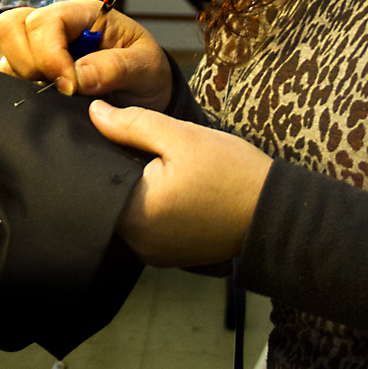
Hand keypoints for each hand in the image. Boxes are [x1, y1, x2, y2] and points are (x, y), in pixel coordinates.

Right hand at [0, 0, 172, 108]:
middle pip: (11, 26)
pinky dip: (18, 90)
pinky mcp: (30, 71)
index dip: (49, 54)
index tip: (69, 86)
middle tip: (59, 89)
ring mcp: (38, 48)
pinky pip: (6, 76)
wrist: (147, 94)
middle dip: (28, 64)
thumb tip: (78, 76)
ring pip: (4, 52)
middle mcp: (56, 26)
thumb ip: (115, 68)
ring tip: (56, 95)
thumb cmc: (147, 71)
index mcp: (84, 13)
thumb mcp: (146, 67)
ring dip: (22, 78)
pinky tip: (46, 101)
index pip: (45, 20)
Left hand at [88, 100, 272, 267]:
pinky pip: (145, 228)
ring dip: (136, 191)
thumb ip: (132, 124)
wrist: (273, 212)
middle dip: (119, 172)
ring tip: (159, 166)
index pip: (95, 181)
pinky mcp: (168, 256)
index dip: (101, 153)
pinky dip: (151, 208)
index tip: (117, 135)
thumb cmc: (231, 172)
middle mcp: (138, 242)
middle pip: (109, 199)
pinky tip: (171, 189)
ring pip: (127, 213)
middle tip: (142, 147)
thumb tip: (94, 112)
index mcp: (136, 213)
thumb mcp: (181, 136)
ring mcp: (153, 254)